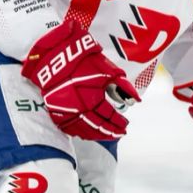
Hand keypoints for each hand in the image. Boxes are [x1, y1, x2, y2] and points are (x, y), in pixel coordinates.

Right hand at [21, 20, 139, 139]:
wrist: (57, 56)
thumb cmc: (84, 61)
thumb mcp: (108, 71)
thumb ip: (123, 87)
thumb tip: (136, 100)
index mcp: (92, 98)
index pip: (109, 116)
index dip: (118, 122)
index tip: (126, 124)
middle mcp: (78, 108)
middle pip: (97, 126)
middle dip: (110, 132)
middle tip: (119, 133)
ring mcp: (65, 111)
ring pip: (83, 130)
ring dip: (96, 135)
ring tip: (107, 136)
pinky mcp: (55, 110)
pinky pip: (68, 128)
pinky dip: (80, 133)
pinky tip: (88, 133)